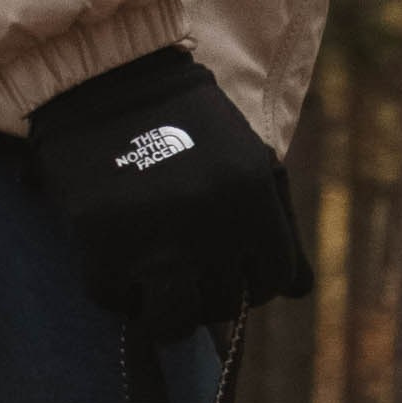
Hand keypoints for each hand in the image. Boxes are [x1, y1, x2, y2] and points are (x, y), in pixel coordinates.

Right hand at [27, 46, 312, 338]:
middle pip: (221, 305)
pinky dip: (117, 290)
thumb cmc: (187, 124)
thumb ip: (279, 225)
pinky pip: (116, 302)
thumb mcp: (248, 162)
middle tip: (186, 266)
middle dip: (208, 292)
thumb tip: (298, 291)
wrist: (107, 79)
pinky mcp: (102, 249)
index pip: (272, 282)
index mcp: (253, 204)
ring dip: (167, 313)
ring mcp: (155, 245)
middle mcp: (210, 230)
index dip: (252, 279)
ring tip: (156, 287)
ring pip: (173, 323)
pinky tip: (118, 258)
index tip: (230, 267)